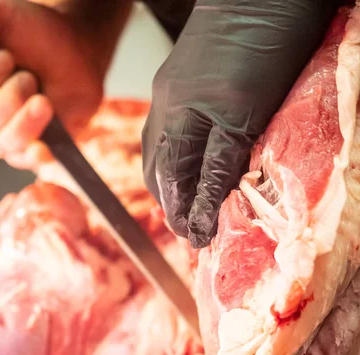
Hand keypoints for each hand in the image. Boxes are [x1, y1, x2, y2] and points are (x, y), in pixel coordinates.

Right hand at [0, 0, 126, 168]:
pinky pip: (27, 162)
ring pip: (4, 143)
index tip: (6, 57)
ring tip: (42, 96)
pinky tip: (45, 147)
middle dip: (8, 96)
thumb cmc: (32, 34)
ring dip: (27, 116)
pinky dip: (36, 155)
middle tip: (28, 76)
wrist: (75, 50)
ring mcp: (3, 139)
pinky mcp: (31, 151)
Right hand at [142, 0, 336, 247]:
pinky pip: (166, 135)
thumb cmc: (264, 47)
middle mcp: (163, 110)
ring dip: (173, 185)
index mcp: (175, 121)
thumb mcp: (247, 115)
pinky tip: (191, 166)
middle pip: (158, 174)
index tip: (197, 240)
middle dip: (173, 205)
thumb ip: (220, 165)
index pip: (172, 185)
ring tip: (190, 206)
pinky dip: (177, 160)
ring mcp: (167, 96)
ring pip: (159, 156)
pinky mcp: (177, 85)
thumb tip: (203, 212)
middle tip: (192, 229)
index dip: (184, 216)